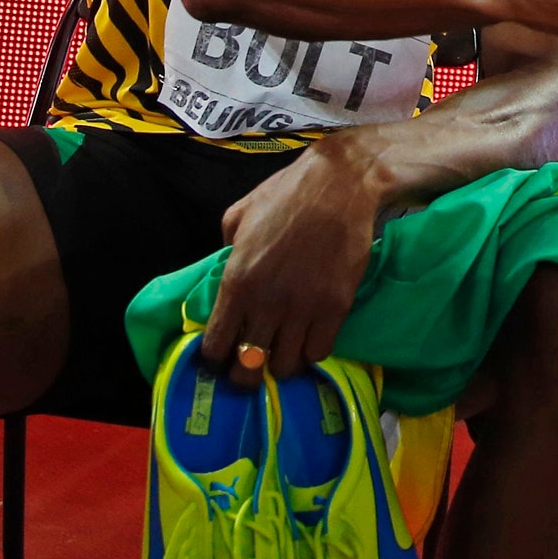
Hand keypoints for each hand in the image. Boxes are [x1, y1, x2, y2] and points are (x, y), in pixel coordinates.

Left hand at [199, 142, 379, 386]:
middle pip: (249, 367)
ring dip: (282, 364)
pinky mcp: (336, 307)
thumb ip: (226, 250)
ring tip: (284, 352)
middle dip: (246, 375)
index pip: (216, 345)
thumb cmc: (287, 194)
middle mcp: (267, 302)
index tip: (222, 357)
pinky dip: (312, 351)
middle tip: (252, 366)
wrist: (341, 183)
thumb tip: (227, 271)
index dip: (216, 359)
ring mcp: (304, 308)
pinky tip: (309, 339)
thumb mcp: (239, 215)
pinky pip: (319, 352)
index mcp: (237, 281)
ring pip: (286, 367)